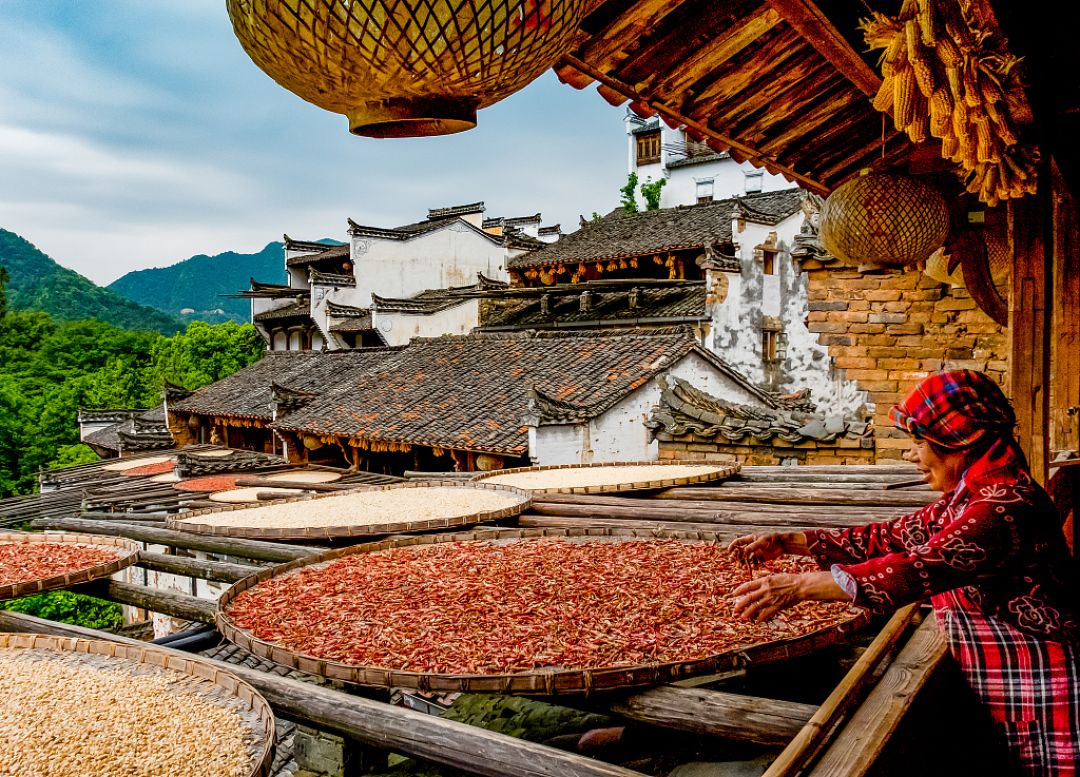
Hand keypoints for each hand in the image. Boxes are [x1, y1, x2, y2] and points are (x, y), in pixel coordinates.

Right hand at [727, 532, 805, 565]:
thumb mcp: (762, 541)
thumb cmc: (773, 538)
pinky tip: (752, 567)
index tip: (729, 552)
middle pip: (742, 551)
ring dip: (744, 562)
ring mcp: (757, 552)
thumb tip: (744, 551)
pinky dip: (753, 565)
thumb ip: (753, 546)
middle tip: (735, 562)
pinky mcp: (762, 558)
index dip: (733, 546)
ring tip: (743, 567)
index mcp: (751, 539)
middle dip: (738, 557)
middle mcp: (752, 546)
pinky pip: (755, 562)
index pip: (738, 542)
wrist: (784, 544)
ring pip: (748, 558)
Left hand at [731, 570, 846, 621]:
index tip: (734, 594)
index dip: (739, 590)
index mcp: (764, 580)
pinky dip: (760, 618)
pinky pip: (766, 613)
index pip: (748, 585)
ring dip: (747, 613)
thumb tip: (758, 583)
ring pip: (755, 607)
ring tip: (742, 617)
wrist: (800, 586)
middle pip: (749, 598)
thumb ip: (765, 581)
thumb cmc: (789, 580)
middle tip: (735, 609)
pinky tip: (756, 622)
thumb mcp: (775, 577)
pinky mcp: (777, 605)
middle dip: (740, 604)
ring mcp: (771, 598)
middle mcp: (765, 589)